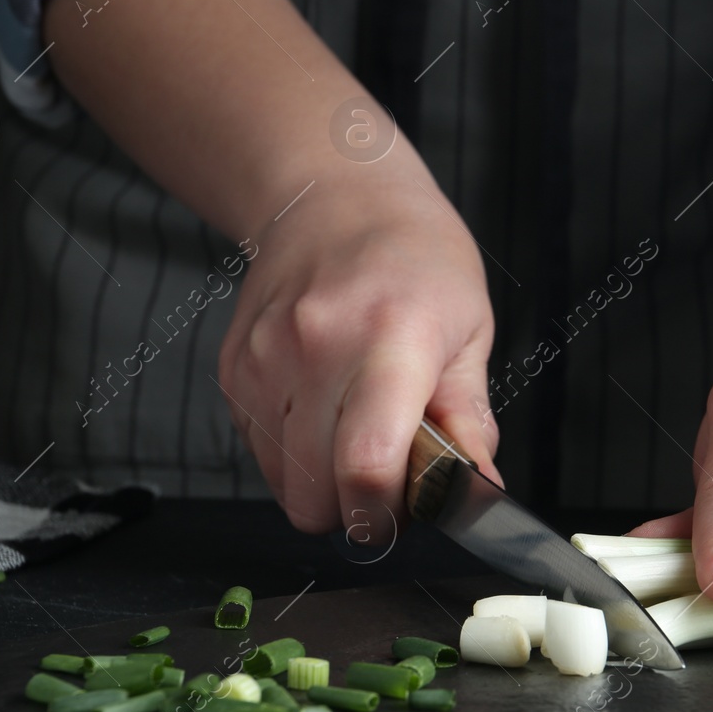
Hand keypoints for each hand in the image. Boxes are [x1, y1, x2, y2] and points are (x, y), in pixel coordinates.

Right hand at [216, 167, 500, 538]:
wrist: (333, 197)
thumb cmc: (416, 258)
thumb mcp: (470, 329)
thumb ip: (470, 419)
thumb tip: (477, 489)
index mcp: (390, 339)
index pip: (367, 464)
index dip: (386, 514)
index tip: (408, 512)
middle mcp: (316, 350)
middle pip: (317, 495)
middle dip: (359, 509)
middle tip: (393, 476)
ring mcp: (265, 362)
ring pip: (285, 485)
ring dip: (325, 485)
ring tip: (360, 436)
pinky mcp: (235, 372)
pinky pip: (262, 454)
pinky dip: (296, 455)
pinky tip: (326, 411)